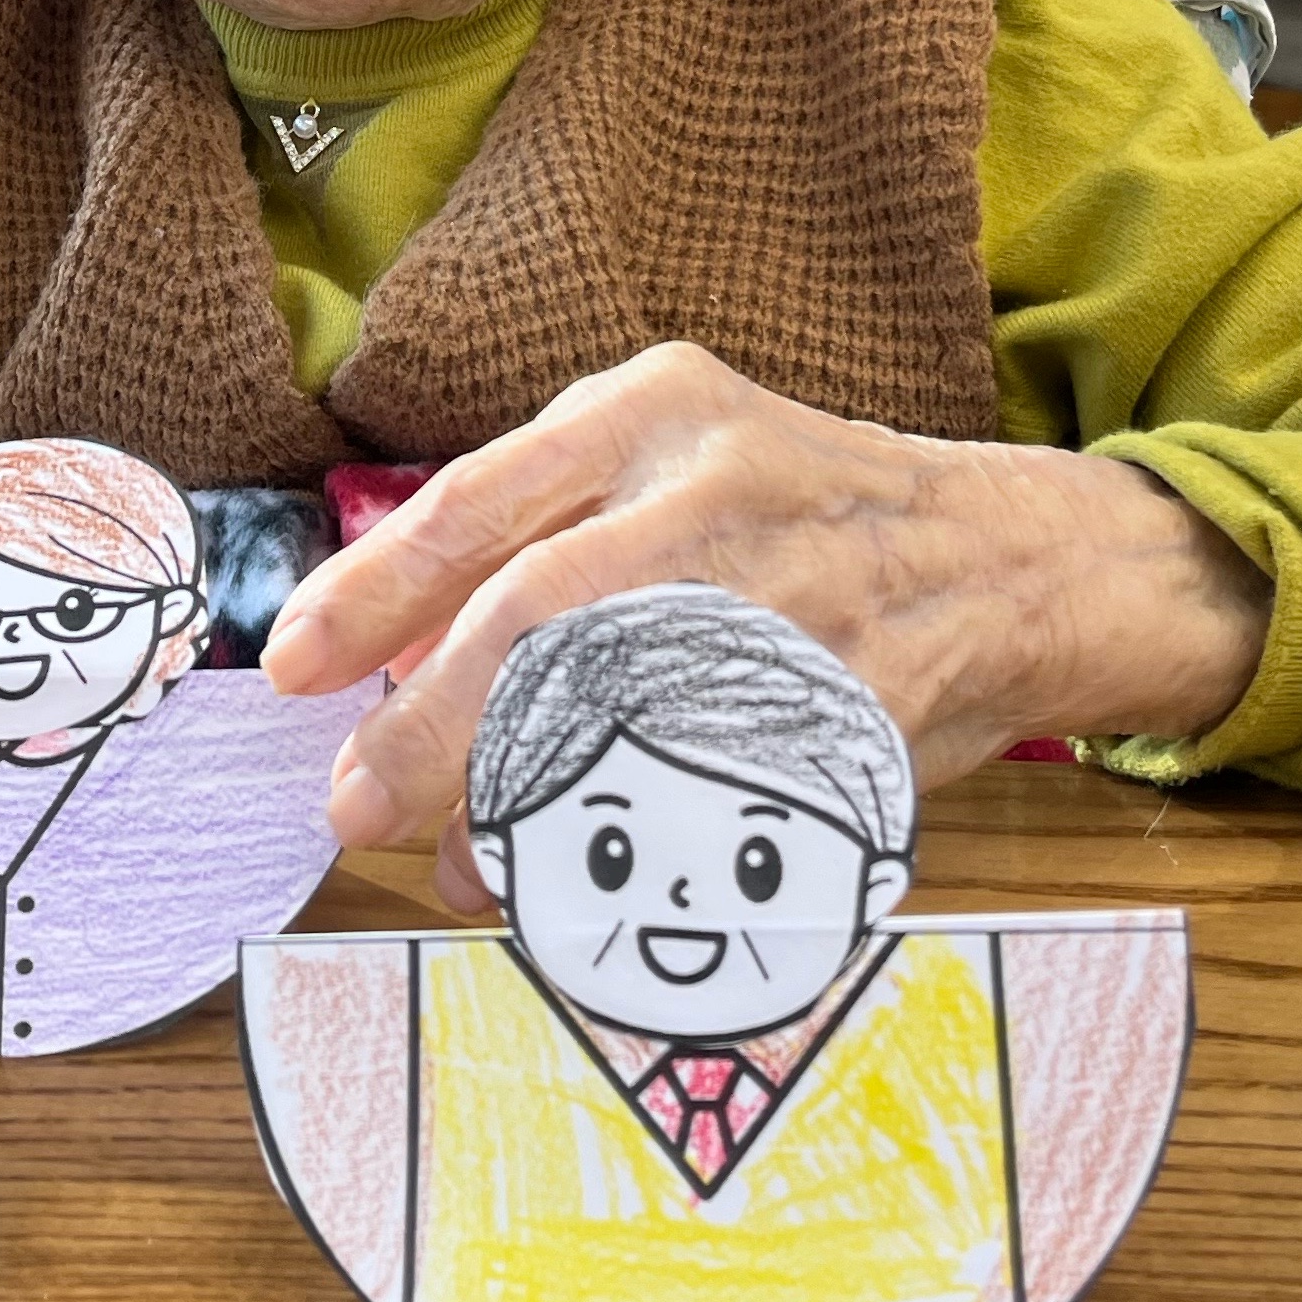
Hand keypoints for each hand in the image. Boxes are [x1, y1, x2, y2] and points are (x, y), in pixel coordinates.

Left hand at [261, 344, 1271, 908]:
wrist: (1009, 555)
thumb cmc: (797, 515)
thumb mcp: (669, 461)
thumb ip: (537, 542)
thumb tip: (387, 676)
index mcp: (651, 408)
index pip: (477, 501)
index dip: (371, 593)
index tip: (292, 665)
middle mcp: (717, 484)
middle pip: (536, 617)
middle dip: (427, 729)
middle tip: (356, 804)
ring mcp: (795, 595)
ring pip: (619, 719)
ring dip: (519, 808)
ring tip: (462, 864)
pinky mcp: (856, 703)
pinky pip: (716, 798)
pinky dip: (638, 857)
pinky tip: (585, 893)